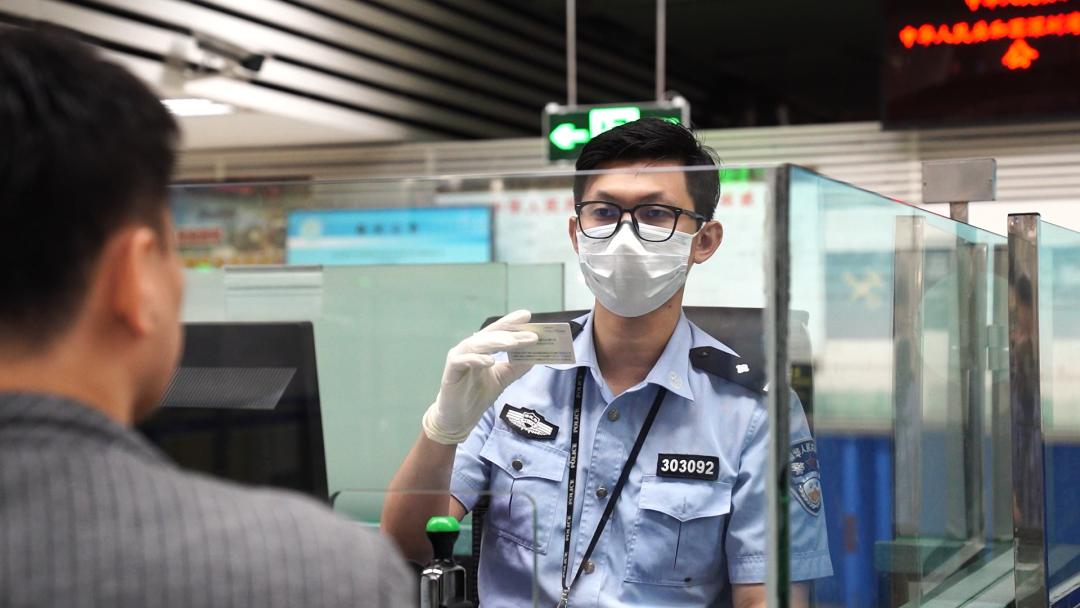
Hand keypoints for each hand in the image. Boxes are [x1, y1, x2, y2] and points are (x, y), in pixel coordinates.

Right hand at [422, 310, 538, 444]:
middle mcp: (469, 348)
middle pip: (490, 334)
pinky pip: (462, 361)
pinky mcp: (451, 371)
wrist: (458, 418)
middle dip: (510, 332)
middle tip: (530, 334)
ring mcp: (459, 358)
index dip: (511, 323)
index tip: (527, 316)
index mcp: (482, 347)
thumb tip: (536, 355)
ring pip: (477, 344)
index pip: (498, 331)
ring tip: (513, 343)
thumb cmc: (477, 395)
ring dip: (496, 342)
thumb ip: (516, 367)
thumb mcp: (503, 379)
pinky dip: (476, 359)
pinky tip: (490, 361)